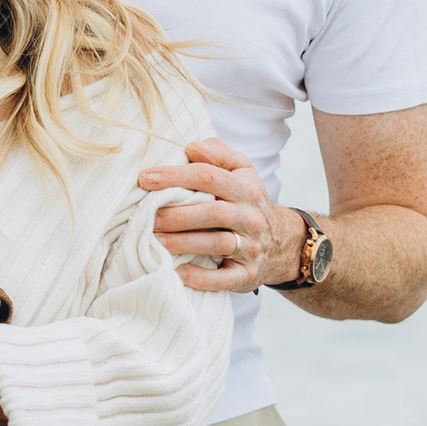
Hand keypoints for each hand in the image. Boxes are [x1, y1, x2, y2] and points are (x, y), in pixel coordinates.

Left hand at [138, 133, 291, 292]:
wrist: (282, 243)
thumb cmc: (247, 202)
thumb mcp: (241, 171)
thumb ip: (217, 154)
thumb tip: (191, 146)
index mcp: (245, 189)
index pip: (208, 177)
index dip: (175, 176)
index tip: (144, 178)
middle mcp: (250, 217)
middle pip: (213, 212)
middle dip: (177, 214)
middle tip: (147, 216)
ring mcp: (250, 247)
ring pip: (217, 244)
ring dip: (183, 243)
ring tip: (154, 240)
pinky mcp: (246, 274)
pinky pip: (224, 279)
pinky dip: (200, 277)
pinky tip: (177, 272)